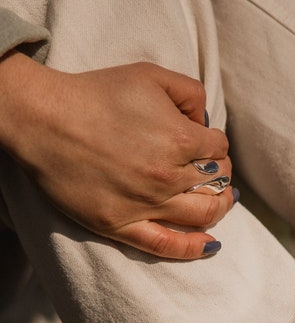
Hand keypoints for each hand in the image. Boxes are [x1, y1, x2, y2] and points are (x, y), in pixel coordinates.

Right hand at [0, 53, 233, 259]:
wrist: (46, 118)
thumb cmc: (96, 93)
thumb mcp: (151, 75)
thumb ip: (190, 92)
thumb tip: (205, 120)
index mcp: (181, 139)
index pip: (220, 148)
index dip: (216, 143)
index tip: (205, 142)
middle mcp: (169, 175)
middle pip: (217, 182)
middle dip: (221, 174)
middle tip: (213, 170)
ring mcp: (146, 204)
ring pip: (203, 214)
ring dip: (219, 207)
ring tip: (218, 200)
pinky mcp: (121, 224)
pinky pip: (167, 245)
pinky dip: (194, 248)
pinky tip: (210, 244)